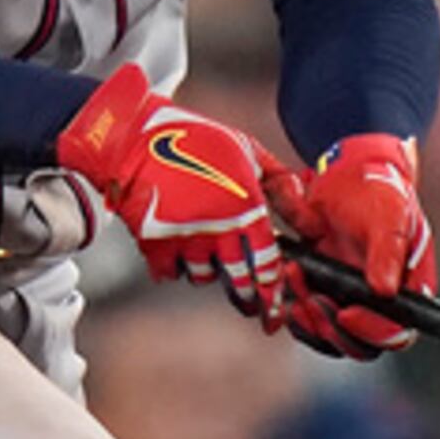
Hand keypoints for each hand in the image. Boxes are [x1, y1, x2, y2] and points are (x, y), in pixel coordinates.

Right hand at [56, 65, 299, 321]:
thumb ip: (280, 181)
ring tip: (205, 256)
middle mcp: (219, 228)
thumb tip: (304, 210)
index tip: (273, 301)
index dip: (273, 287)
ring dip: (207, 272)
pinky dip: (174, 268)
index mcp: (246, 206)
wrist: (135, 137)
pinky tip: (175, 253)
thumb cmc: (195, 138)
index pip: (268, 262)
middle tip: (248, 301)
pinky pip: (171, 273)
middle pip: (239, 280)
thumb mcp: (247, 149)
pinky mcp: (155, 243)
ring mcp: (186, 238)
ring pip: (204, 277)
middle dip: (247, 295)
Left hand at [266, 136, 425, 360]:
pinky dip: (295, 310)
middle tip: (312, 299)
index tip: (346, 312)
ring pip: (331, 338)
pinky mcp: (324, 296)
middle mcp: (382, 306)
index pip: (398, 333)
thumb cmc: (380, 192)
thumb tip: (386, 291)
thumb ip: (388, 251)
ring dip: (310, 319)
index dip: (373, 331)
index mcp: (409, 292)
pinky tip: (287, 282)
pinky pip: (309, 322)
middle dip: (333, 328)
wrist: (349, 177)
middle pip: (361, 346)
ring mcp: (352, 303)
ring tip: (296, 278)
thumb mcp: (389, 215)